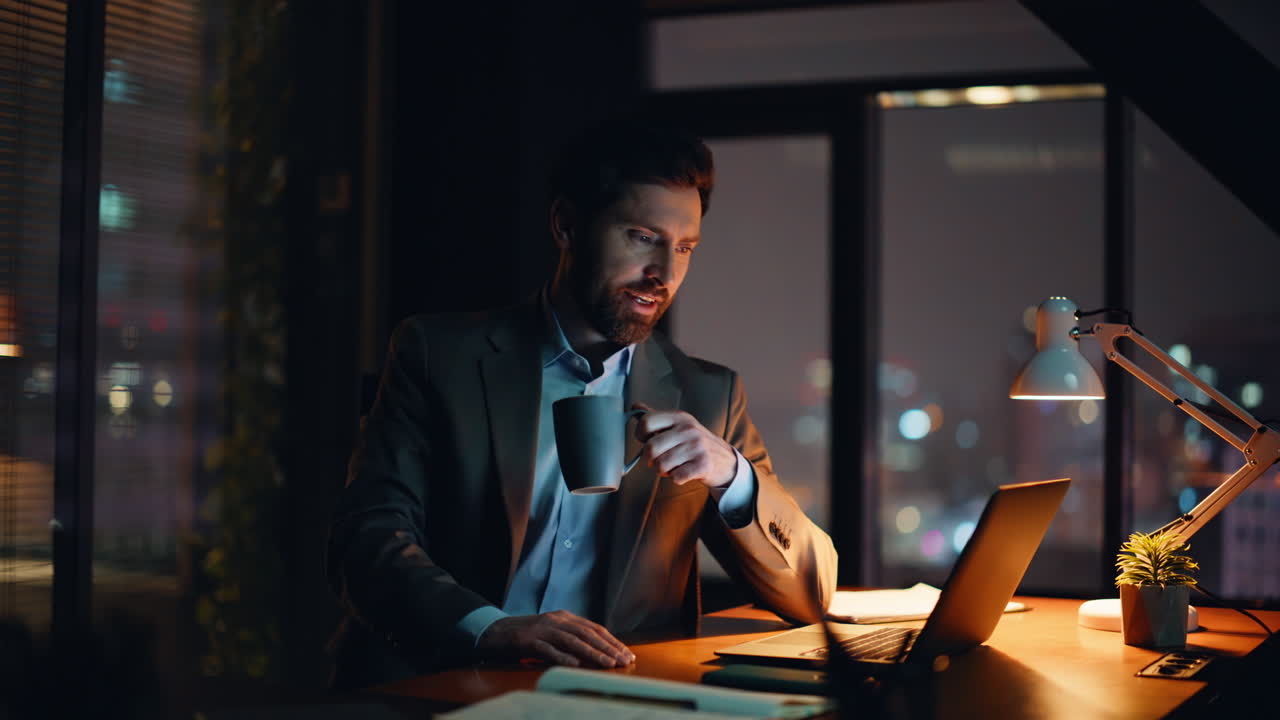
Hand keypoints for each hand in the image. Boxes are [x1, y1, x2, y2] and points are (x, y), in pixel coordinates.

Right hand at [476, 611, 634, 667]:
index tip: (626, 653)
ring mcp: (542, 630)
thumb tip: (598, 649)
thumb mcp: (553, 631)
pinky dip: (563, 657)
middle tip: (623, 660)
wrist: (496, 631)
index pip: (594, 628)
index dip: (612, 641)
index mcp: (564, 617)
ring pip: (572, 641)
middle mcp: (556, 620)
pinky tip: (576, 665)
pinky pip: (548, 650)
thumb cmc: (528, 635)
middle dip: (608, 648)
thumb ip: (572, 636)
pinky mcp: (528, 641)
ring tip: (607, 664)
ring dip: (593, 653)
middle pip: (587, 634)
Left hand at [632, 402, 736, 488]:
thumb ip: (657, 418)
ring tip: (672, 465)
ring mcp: (697, 447)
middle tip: (658, 459)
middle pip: (651, 448)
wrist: (724, 459)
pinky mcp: (703, 465)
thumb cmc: (695, 443)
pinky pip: (676, 477)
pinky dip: (676, 478)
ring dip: (663, 470)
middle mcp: (688, 429)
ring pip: (661, 465)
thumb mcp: (679, 425)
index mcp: (679, 417)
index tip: (646, 440)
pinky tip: (683, 471)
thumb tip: (635, 406)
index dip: (640, 434)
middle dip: (650, 459)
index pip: (647, 421)